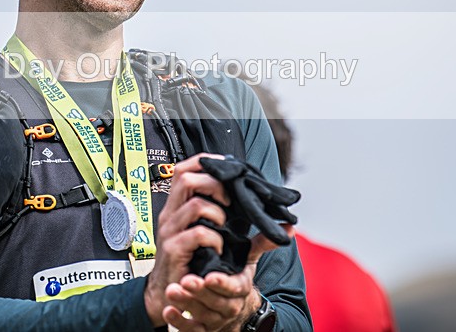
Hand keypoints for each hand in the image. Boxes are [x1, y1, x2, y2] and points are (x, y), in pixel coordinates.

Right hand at [144, 154, 229, 325]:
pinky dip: (215, 238)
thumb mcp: (216, 239)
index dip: (203, 162)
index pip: (182, 170)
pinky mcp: (173, 249)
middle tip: (228, 201)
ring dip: (218, 212)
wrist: (169, 294)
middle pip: (185, 178)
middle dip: (214, 184)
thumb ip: (245, 228)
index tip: (224, 169)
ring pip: (195, 204)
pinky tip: (218, 247)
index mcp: (177, 207)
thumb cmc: (192, 263)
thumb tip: (286, 226)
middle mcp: (170, 215)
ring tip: (224, 225)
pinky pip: (198, 233)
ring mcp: (170, 231)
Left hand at [162, 225, 294, 331]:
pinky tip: (169, 311)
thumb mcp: (249, 263)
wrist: (237, 312)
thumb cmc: (238, 282)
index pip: (233, 287)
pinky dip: (180, 321)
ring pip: (202, 314)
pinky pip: (192, 330)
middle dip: (200, 292)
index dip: (222, 283)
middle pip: (215, 301)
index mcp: (240, 289)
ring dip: (187, 304)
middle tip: (185, 281)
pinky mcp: (203, 329)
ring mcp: (215, 319)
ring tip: (173, 291)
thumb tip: (288, 229)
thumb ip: (262, 244)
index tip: (209, 276)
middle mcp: (229, 306)